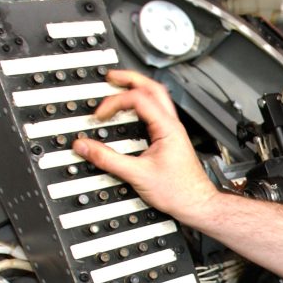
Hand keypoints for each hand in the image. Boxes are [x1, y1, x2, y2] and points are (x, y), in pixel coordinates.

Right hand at [72, 70, 217, 225]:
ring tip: (118, 87)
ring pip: (156, 99)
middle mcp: (172, 126)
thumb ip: (108, 159)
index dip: (115, 102)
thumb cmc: (180, 192)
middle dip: (130, 79)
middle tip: (111, 77)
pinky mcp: (170, 139)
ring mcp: (173, 131)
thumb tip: (84, 146)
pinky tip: (130, 112)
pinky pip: (155, 113)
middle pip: (153, 88)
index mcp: (167, 128)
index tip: (100, 115)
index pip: (138, 98)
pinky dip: (140, 106)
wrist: (197, 205)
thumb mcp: (137, 175)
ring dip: (136, 89)